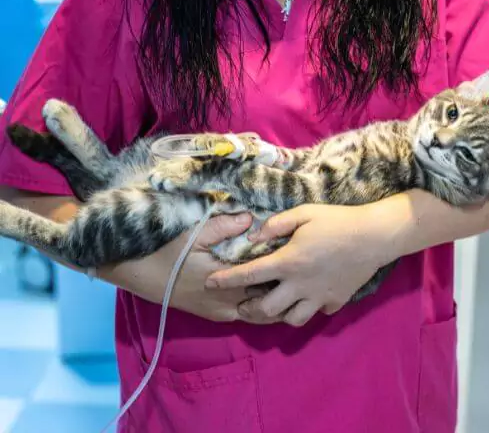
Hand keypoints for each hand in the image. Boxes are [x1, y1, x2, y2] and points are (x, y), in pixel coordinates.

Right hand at [104, 214, 279, 323]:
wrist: (143, 276)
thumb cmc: (170, 252)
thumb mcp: (195, 233)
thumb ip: (224, 226)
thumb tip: (250, 217)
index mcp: (227, 283)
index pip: (267, 282)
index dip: (284, 271)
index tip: (295, 256)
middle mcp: (229, 304)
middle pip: (269, 302)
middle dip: (284, 288)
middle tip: (298, 272)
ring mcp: (224, 313)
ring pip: (260, 314)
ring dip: (274, 301)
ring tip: (288, 284)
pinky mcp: (218, 316)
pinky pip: (247, 316)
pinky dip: (260, 307)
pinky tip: (268, 291)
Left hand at [205, 205, 391, 326]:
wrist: (375, 236)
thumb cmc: (337, 221)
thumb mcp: (304, 213)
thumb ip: (275, 225)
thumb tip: (252, 236)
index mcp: (289, 262)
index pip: (249, 275)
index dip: (226, 280)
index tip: (210, 283)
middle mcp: (300, 285)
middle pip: (266, 309)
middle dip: (249, 309)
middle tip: (243, 303)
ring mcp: (319, 297)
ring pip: (291, 319)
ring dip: (278, 314)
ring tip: (274, 304)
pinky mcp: (335, 301)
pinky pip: (317, 312)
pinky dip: (309, 308)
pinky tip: (307, 297)